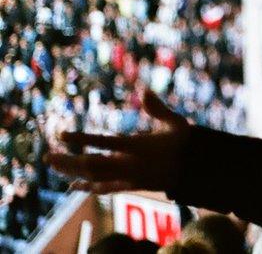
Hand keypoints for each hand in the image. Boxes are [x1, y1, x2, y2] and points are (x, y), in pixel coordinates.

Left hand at [46, 89, 189, 194]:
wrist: (196, 172)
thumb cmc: (186, 144)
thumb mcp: (177, 123)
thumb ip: (159, 109)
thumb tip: (145, 90)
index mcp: (138, 147)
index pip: (104, 142)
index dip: (82, 139)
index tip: (62, 135)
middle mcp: (130, 164)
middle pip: (93, 164)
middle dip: (68, 161)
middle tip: (47, 157)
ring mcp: (129, 178)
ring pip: (95, 177)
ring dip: (72, 172)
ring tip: (54, 165)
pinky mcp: (132, 187)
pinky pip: (105, 189)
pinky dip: (88, 187)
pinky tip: (74, 186)